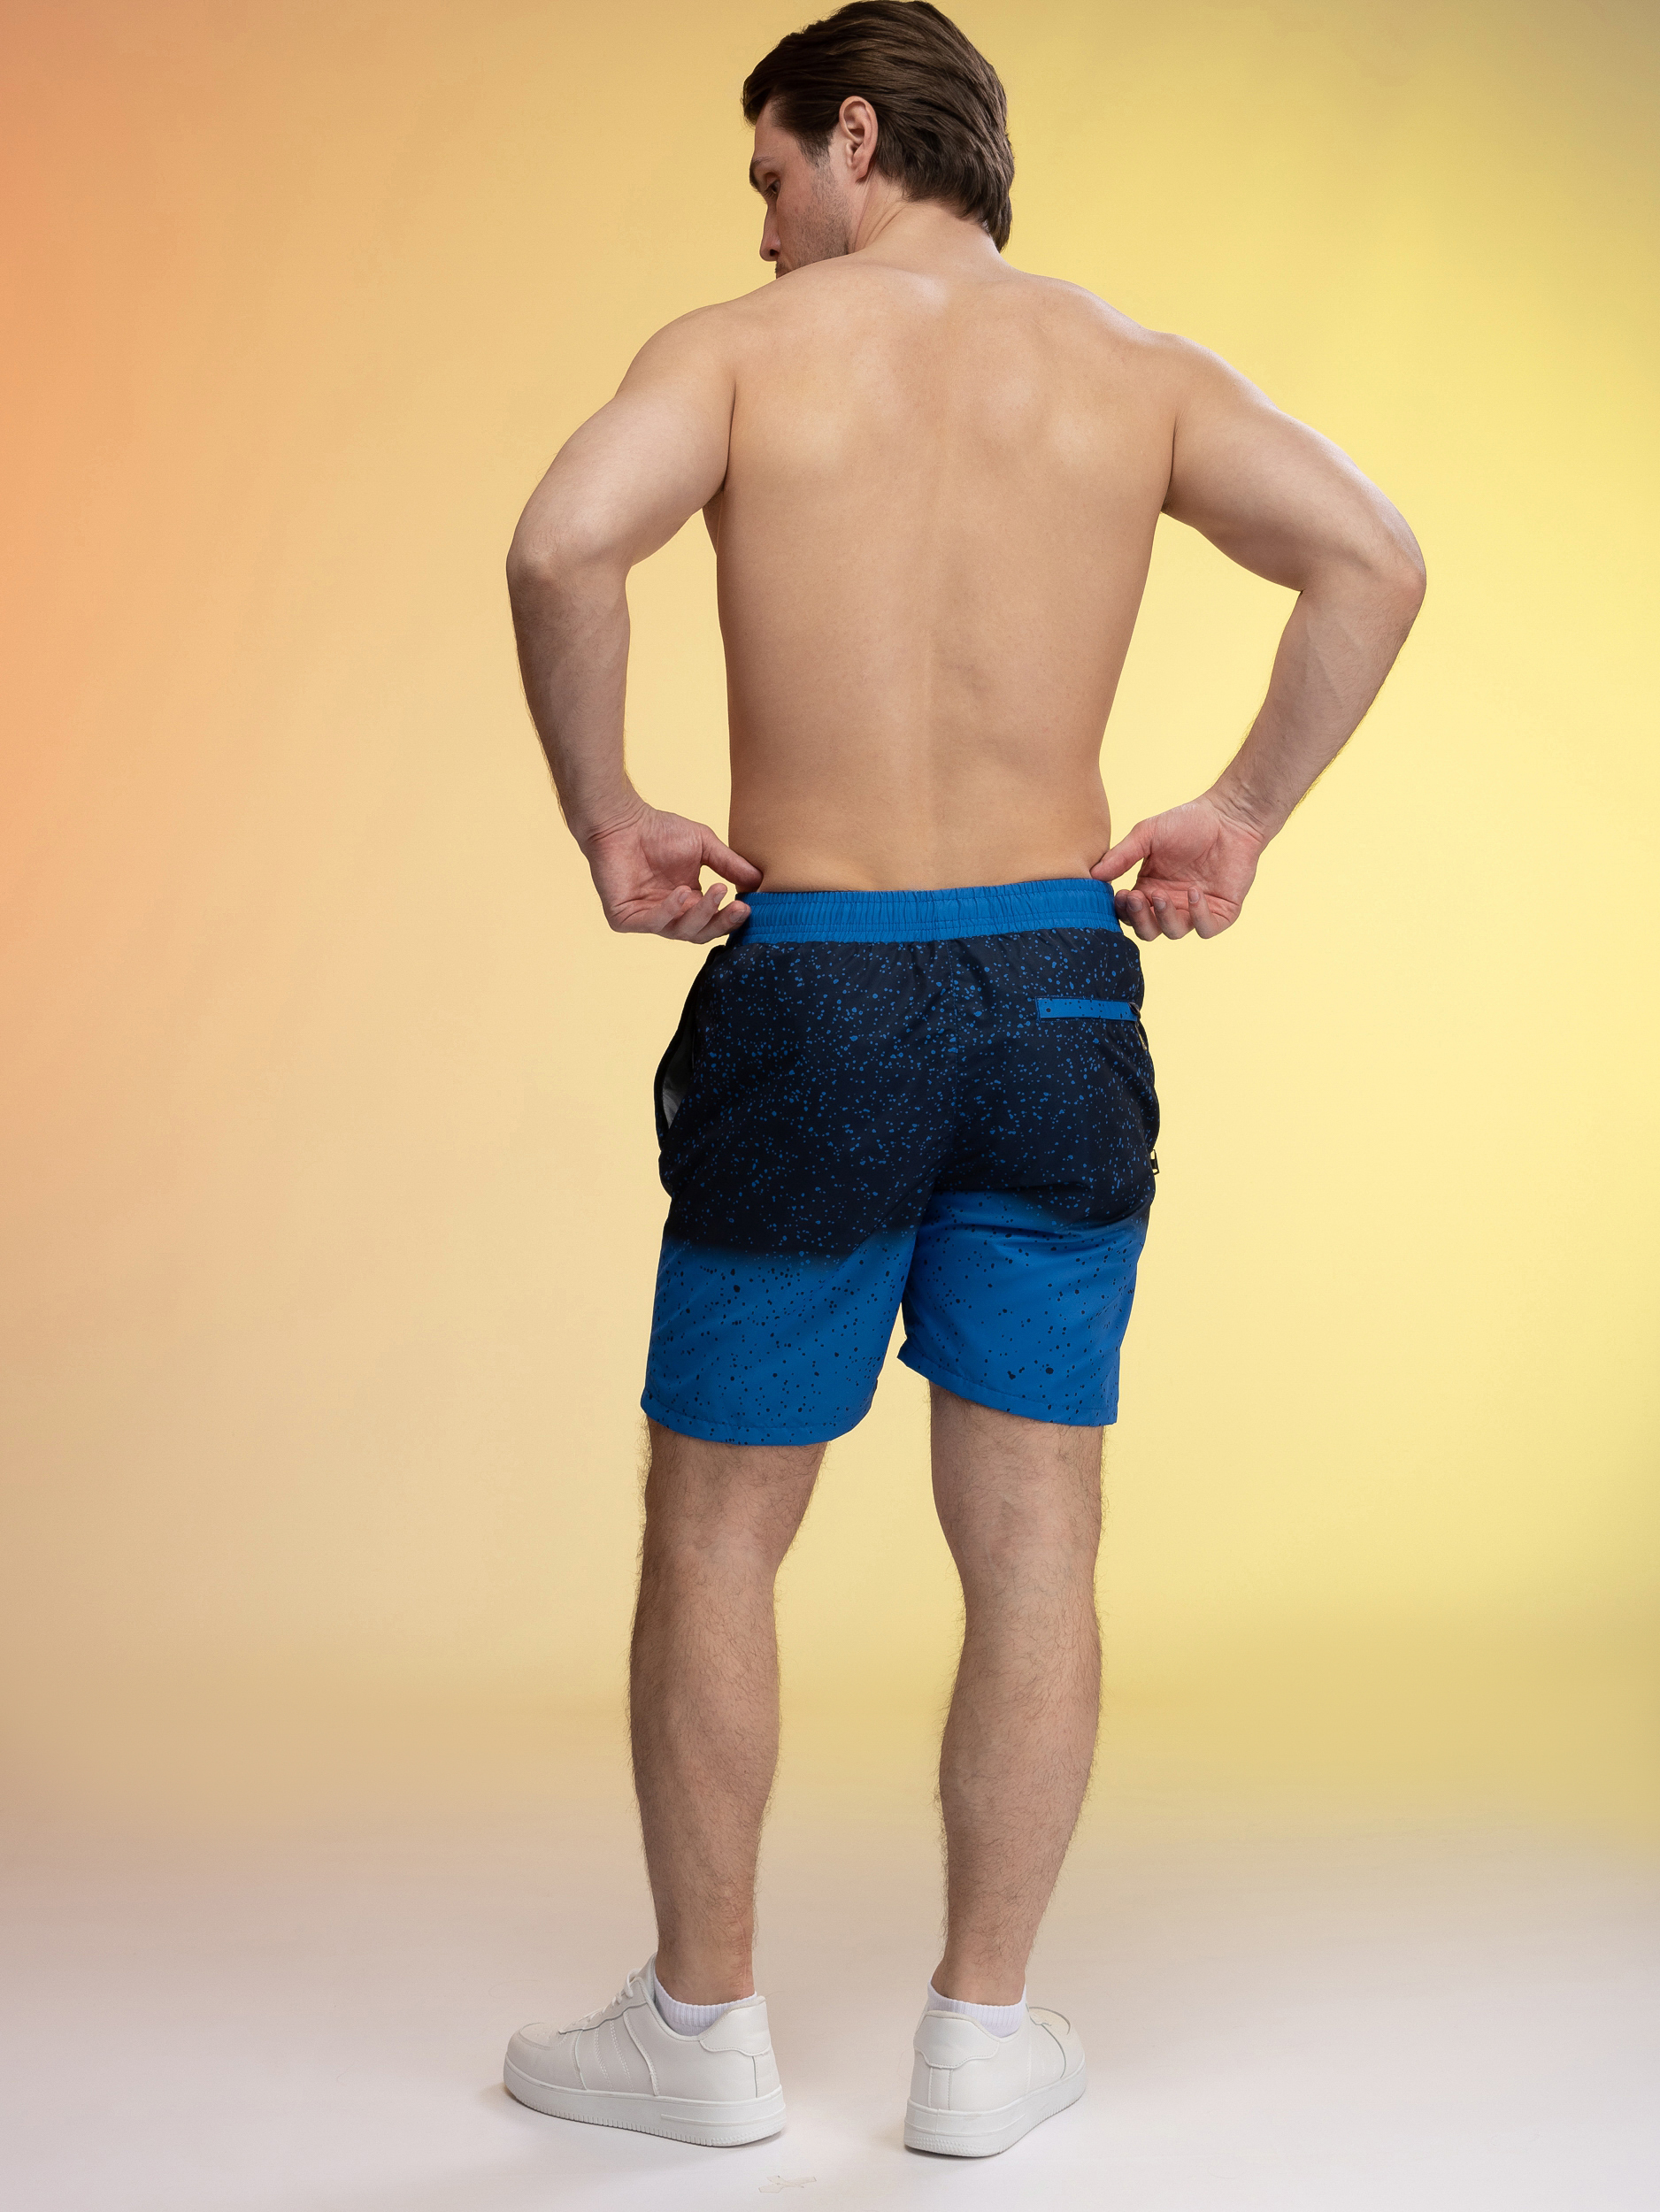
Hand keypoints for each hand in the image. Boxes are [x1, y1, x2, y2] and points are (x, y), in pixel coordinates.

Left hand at [581, 802, 761, 942]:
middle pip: (701, 933)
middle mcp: (669, 916)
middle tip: (739, 907)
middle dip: (722, 921)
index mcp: (688, 904)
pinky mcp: (624, 920)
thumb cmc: (659, 830)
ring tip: (714, 892)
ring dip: (701, 914)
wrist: (621, 820)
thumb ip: (731, 866)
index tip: (750, 906)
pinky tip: (682, 892)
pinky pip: (653, 924)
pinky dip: (670, 911)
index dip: (732, 918)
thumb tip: (760, 883)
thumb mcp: (705, 846)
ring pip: (681, 931)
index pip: (714, 922)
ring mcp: (647, 920)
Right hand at [1092, 793, 1267, 940]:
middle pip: (1148, 931)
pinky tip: (1195, 893)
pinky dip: (1198, 916)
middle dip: (1139, 919)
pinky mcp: (1221, 913)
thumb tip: (1091, 875)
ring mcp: (1195, 911)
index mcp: (1149, 889)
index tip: (1117, 894)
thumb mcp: (1147, 834)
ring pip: (1173, 932)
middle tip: (1135, 898)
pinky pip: (1205, 928)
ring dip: (1164, 917)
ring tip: (1162, 895)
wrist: (1231, 816)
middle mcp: (1170, 904)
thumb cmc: (1189, 822)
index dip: (1122, 910)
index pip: (1128, 913)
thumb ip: (1121, 856)